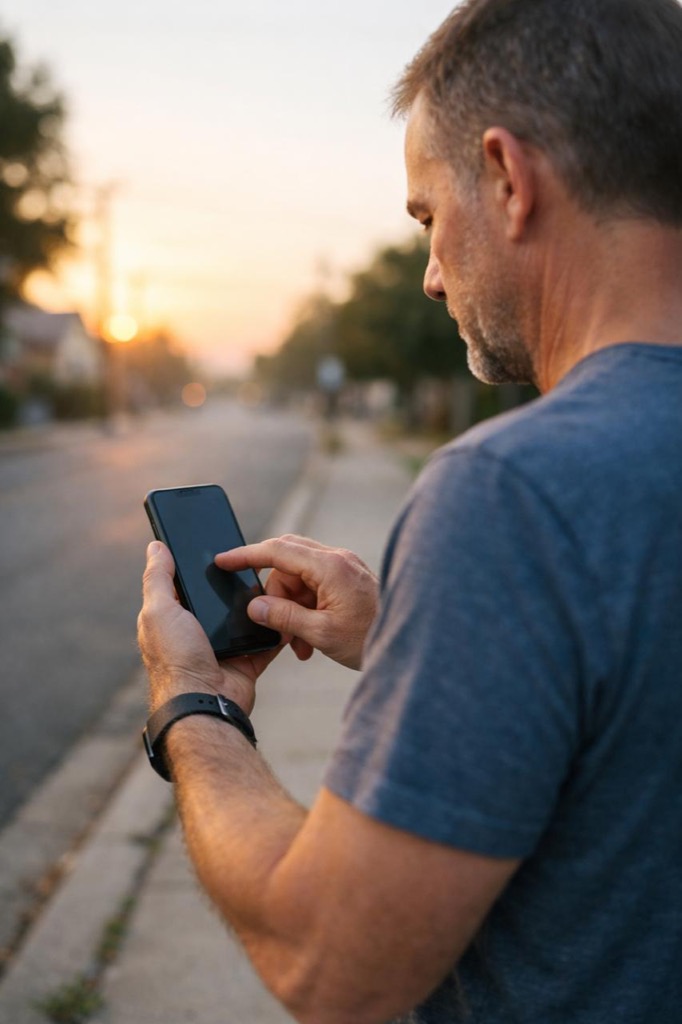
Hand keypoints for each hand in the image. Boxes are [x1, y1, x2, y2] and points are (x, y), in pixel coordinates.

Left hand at [138, 542, 281, 715]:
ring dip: (260, 603)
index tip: (217, 543)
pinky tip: (286, 609)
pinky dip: (276, 628)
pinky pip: (267, 639)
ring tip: (275, 580)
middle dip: (236, 582)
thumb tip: (155, 545)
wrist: (206, 702)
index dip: (199, 566)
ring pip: (247, 616)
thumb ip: (157, 577)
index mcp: (173, 618)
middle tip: (255, 559)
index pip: (186, 584)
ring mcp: (224, 646)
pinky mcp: (247, 659)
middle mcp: (197, 631)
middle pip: (220, 598)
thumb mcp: (159, 611)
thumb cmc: (175, 659)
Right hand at [216, 535, 378, 669]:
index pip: (277, 550)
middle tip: (272, 624)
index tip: (222, 561)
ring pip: (299, 578)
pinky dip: (305, 609)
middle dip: (274, 594)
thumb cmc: (371, 639)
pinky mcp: (348, 580)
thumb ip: (284, 617)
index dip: (246, 555)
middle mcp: (337, 559)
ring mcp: (345, 568)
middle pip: (286, 561)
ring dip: (290, 608)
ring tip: (297, 645)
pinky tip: (309, 641)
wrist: (411, 646)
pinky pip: (315, 587)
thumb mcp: (322, 634)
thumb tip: (255, 607)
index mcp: (330, 566)